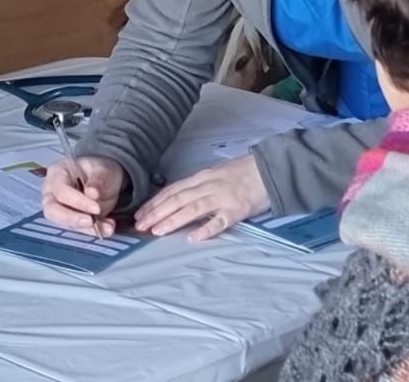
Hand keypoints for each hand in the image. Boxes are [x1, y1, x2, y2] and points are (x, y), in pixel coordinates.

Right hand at [41, 154, 124, 235]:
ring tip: (107, 226)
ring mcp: (59, 207)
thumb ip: (99, 180)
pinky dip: (93, 231)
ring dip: (86, 228)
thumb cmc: (100, 170)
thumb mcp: (104, 169)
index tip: (96, 208)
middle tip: (91, 221)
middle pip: (52, 210)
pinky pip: (77, 230)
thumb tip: (91, 192)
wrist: (106, 180)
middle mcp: (53, 191)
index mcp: (58, 172)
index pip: (61, 190)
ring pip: (64, 223)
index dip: (77, 201)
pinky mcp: (70, 220)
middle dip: (72, 219)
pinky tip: (108, 226)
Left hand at [134, 155, 268, 241]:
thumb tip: (176, 198)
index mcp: (201, 176)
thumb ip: (197, 185)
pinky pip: (219, 222)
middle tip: (140, 226)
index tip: (139, 214)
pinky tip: (193, 238)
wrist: (268, 169)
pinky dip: (205, 229)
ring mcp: (222, 198)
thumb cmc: (241, 171)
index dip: (154, 202)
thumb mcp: (214, 173)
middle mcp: (208, 186)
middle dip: (156, 213)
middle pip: (177, 199)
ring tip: (157, 231)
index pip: (172, 190)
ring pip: (192, 209)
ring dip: (173, 220)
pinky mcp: (237, 210)